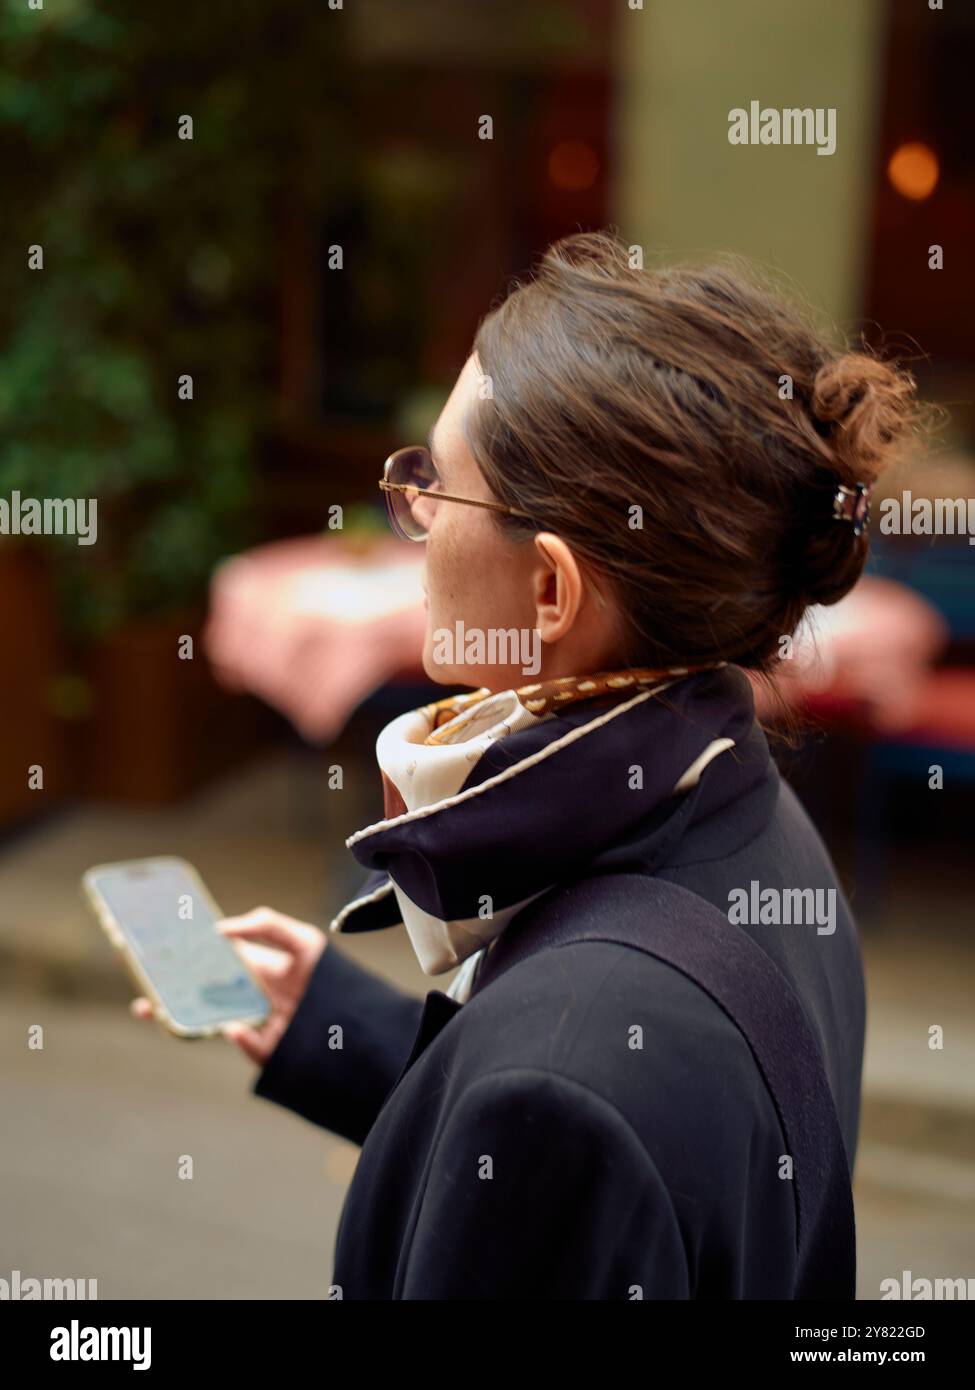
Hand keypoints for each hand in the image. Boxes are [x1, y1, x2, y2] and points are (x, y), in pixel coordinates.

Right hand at [129, 906, 326, 1066]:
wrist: (366, 1025)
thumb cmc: (333, 975)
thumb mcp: (305, 941)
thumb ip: (268, 926)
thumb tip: (223, 930)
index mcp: (255, 970)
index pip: (214, 962)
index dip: (189, 958)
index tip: (160, 953)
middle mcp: (249, 998)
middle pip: (202, 996)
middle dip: (170, 992)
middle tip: (144, 986)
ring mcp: (256, 1026)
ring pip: (208, 1023)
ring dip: (180, 1019)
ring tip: (152, 1010)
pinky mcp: (269, 1051)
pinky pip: (246, 1046)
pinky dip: (240, 1037)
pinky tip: (235, 1026)